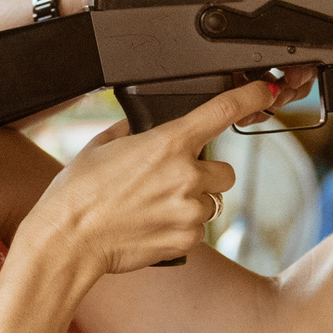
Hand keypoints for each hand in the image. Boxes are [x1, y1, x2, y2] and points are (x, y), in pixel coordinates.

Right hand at [18, 77, 280, 272]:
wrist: (67, 239)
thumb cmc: (77, 193)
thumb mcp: (102, 145)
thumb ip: (134, 131)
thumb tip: (145, 128)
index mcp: (168, 142)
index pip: (223, 111)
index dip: (251, 97)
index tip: (265, 92)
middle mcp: (186, 175)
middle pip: (225, 172)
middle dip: (205, 177)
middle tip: (170, 183)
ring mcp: (189, 210)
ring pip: (211, 203)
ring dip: (191, 204)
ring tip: (152, 208)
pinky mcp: (187, 240)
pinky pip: (198, 231)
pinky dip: (181, 230)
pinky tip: (151, 227)